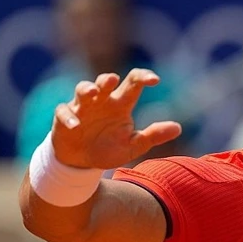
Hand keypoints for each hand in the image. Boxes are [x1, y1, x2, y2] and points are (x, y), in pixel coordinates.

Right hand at [51, 69, 181, 169]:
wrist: (82, 164)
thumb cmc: (108, 149)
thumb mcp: (133, 146)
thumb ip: (153, 136)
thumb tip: (178, 128)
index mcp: (120, 104)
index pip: (133, 83)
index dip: (143, 77)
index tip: (155, 80)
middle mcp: (102, 101)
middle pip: (105, 82)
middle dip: (107, 79)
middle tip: (113, 80)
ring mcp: (82, 108)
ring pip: (82, 90)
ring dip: (87, 89)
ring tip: (93, 92)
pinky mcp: (64, 119)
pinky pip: (64, 112)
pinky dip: (69, 117)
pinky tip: (76, 125)